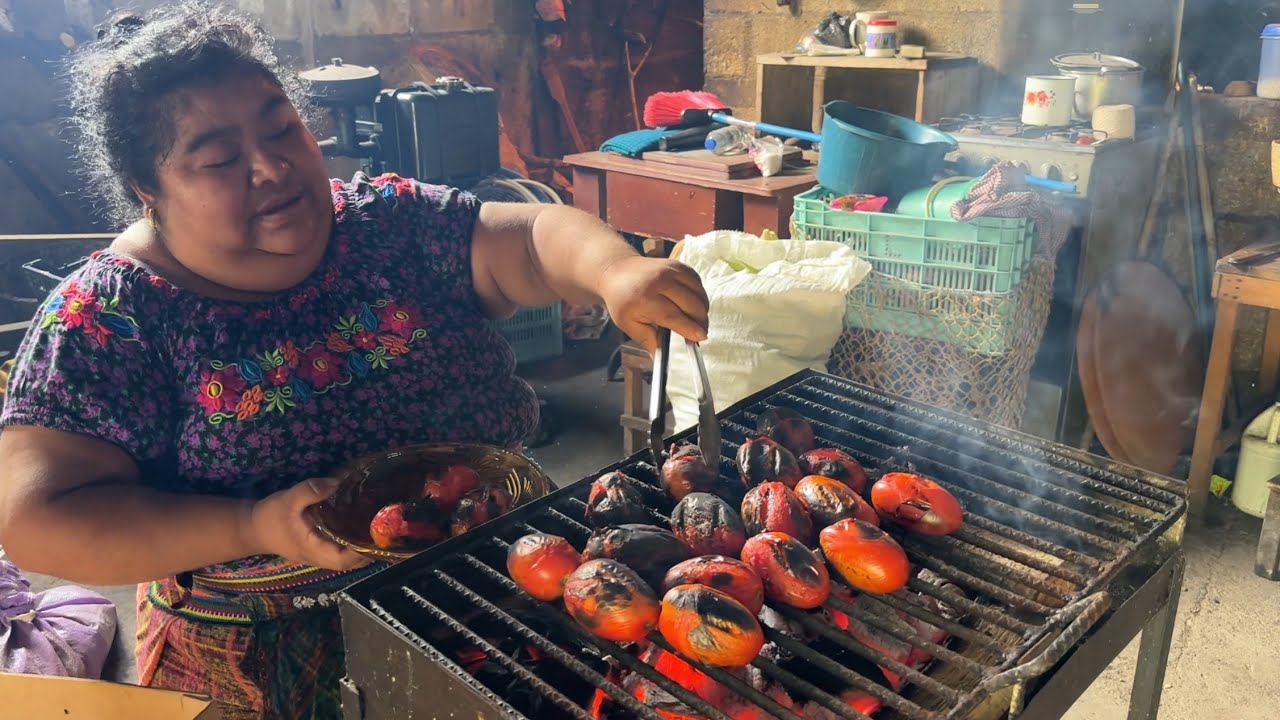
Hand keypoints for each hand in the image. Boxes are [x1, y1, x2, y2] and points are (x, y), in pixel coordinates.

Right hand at [246, 478, 372, 571]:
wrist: (251, 527)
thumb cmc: (270, 517)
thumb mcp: (289, 499)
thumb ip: (311, 491)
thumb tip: (338, 483)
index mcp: (314, 550)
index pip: (343, 560)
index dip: (361, 552)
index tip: (376, 534)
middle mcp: (321, 557)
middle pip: (351, 562)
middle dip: (369, 548)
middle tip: (384, 527)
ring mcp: (321, 554)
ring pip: (348, 556)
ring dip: (363, 545)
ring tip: (378, 525)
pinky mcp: (320, 546)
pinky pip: (342, 548)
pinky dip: (353, 539)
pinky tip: (362, 523)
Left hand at [598, 256, 709, 353]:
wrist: (617, 271)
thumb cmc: (622, 300)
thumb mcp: (627, 324)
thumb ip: (646, 340)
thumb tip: (660, 357)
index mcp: (644, 298)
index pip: (672, 316)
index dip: (689, 328)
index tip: (700, 338)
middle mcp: (659, 282)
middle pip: (690, 303)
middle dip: (700, 320)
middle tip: (701, 333)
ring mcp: (670, 270)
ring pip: (697, 292)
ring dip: (702, 308)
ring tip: (699, 321)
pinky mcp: (677, 264)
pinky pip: (697, 281)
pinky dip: (700, 295)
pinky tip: (696, 305)